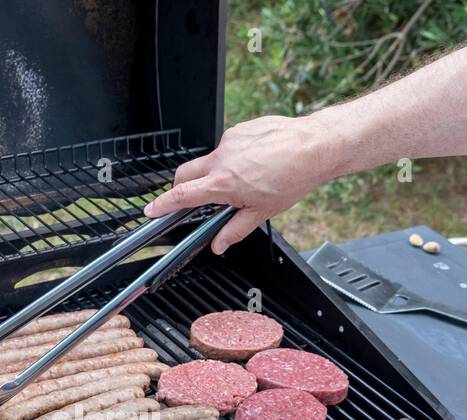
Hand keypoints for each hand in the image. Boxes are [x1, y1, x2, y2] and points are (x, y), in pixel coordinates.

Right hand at [143, 114, 336, 254]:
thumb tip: (219, 244)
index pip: (182, 195)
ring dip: (214, 172)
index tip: (151, 209)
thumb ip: (234, 230)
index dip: (162, 204)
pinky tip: (255, 163)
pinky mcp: (241, 129)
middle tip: (193, 198)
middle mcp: (221, 159)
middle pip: (185, 173)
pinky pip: (228, 145)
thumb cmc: (293, 177)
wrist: (314, 146)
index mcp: (222, 183)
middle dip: (181, 186)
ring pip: (209, 159)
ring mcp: (230, 141)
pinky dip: (233, 157)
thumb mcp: (262, 212)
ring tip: (242, 181)